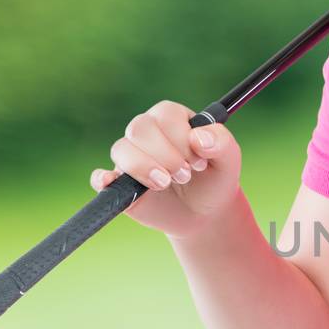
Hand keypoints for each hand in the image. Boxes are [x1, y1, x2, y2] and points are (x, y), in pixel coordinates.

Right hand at [89, 101, 242, 239]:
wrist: (205, 214)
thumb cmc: (215, 179)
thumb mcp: (229, 160)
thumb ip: (222, 142)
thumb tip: (199, 138)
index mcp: (172, 119)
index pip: (165, 114)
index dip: (181, 137)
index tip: (199, 162)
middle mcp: (147, 133)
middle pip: (140, 128)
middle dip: (165, 154)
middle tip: (185, 175)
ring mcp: (130, 158)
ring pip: (121, 149)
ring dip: (144, 167)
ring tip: (166, 184)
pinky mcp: (119, 184)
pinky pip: (100, 177)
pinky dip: (103, 179)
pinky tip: (111, 183)